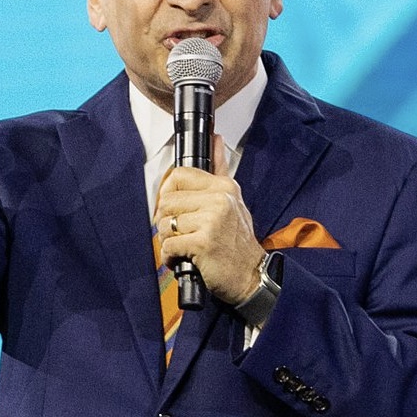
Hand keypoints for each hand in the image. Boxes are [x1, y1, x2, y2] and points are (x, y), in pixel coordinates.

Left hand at [154, 135, 266, 304]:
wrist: (250, 276)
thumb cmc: (237, 243)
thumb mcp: (234, 201)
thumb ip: (221, 170)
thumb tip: (216, 140)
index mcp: (224, 187)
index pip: (177, 176)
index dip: (167, 194)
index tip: (174, 209)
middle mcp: (219, 199)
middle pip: (166, 201)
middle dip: (167, 222)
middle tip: (181, 234)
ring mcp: (212, 220)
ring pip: (165, 224)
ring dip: (169, 241)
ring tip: (186, 247)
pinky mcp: (203, 242)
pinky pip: (169, 245)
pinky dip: (171, 257)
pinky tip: (184, 259)